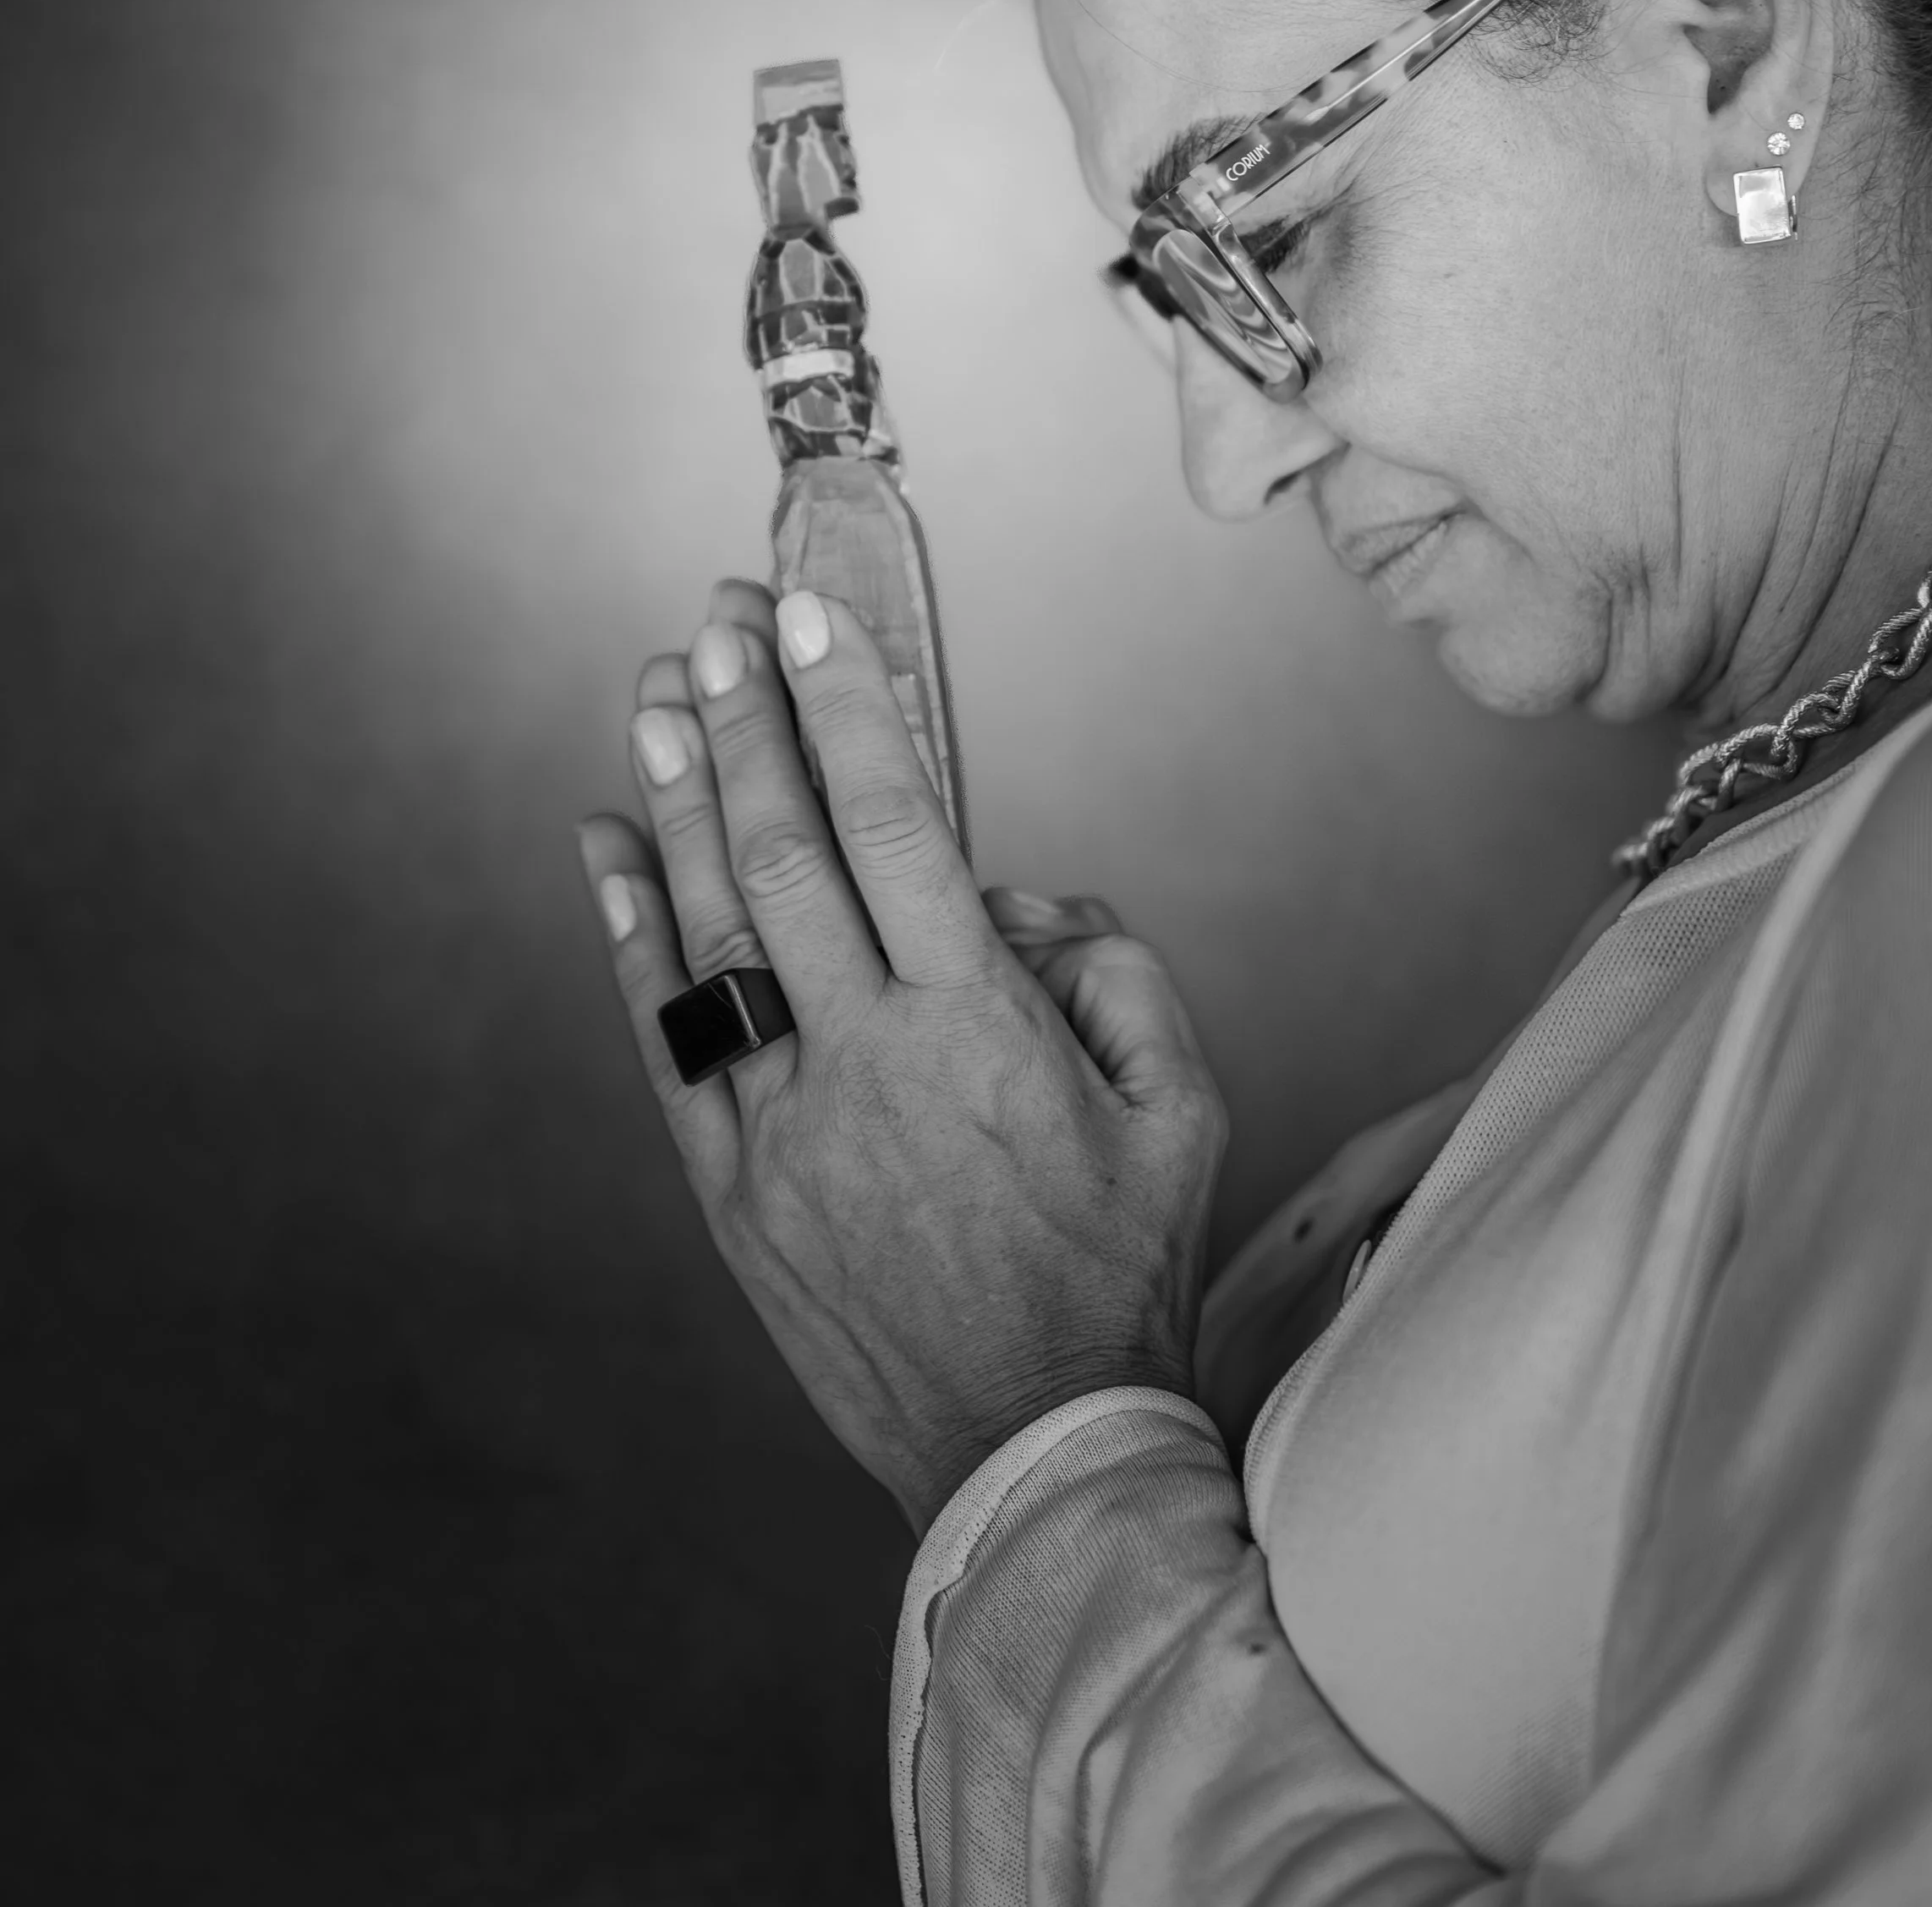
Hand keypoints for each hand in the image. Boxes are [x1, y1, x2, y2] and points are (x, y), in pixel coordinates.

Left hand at [576, 579, 1227, 1534]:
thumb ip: (1118, 975)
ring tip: (659, 696)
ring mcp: (783, 1126)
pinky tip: (608, 847)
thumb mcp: (1184, 1112)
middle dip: (747, 721)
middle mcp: (866, 1059)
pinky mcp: (732, 1190)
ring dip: (680, 800)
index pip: (897, 826)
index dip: (844, 710)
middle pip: (785, 852)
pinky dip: (632, 935)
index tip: (809, 620)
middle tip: (716, 621)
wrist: (1030, 1451)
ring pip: (711, 932)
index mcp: (979, 1028)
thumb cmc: (1116, 1279)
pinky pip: (668, 1039)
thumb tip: (1016, 902)